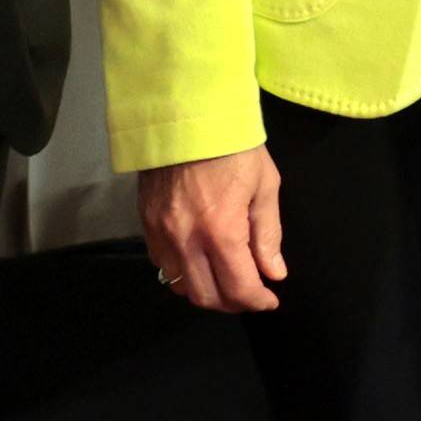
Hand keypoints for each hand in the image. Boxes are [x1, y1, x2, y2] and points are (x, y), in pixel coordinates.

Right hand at [140, 146, 285, 312]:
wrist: (186, 116)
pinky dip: (183, 274)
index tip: (269, 300)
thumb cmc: (233, 146)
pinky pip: (162, 265)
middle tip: (250, 294)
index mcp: (221, 231)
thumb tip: (274, 273)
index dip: (257, 301)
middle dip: (232, 303)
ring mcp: (160, 234)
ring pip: (180, 286)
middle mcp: (186, 240)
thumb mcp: (264, 186)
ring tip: (226, 282)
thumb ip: (268, 235)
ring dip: (206, 292)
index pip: (238, 287)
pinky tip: (200, 263)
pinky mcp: (145, 225)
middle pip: (205, 296)